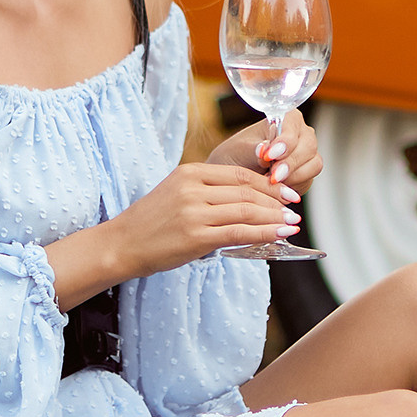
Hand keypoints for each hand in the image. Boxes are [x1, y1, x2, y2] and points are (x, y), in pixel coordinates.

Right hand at [46, 159, 300, 302]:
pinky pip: (238, 232)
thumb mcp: (176, 195)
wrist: (121, 244)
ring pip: (246, 211)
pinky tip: (278, 235)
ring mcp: (194, 212)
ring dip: (275, 218)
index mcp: (190, 172)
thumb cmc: (149, 223)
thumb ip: (206, 193)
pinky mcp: (196, 236)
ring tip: (292, 224)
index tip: (285, 192)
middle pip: (247, 192)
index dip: (267, 184)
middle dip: (276, 201)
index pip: (239, 175)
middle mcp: (193, 188)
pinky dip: (263, 233)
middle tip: (295, 210)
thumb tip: (245, 202)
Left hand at [211, 109, 321, 200]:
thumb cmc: (236, 156)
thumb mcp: (239, 151)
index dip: (285, 141)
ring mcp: (306, 154)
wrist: (236, 176)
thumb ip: (253, 149)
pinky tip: (277, 188)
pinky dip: (294, 186)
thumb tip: (264, 148)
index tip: (269, 156)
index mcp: (285, 118)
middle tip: (273, 176)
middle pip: (309, 146)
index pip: (293, 125)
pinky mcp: (307, 174)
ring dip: (294, 176)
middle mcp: (301, 133)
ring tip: (271, 183)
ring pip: (314, 164)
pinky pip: (309, 180)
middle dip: (291, 163)